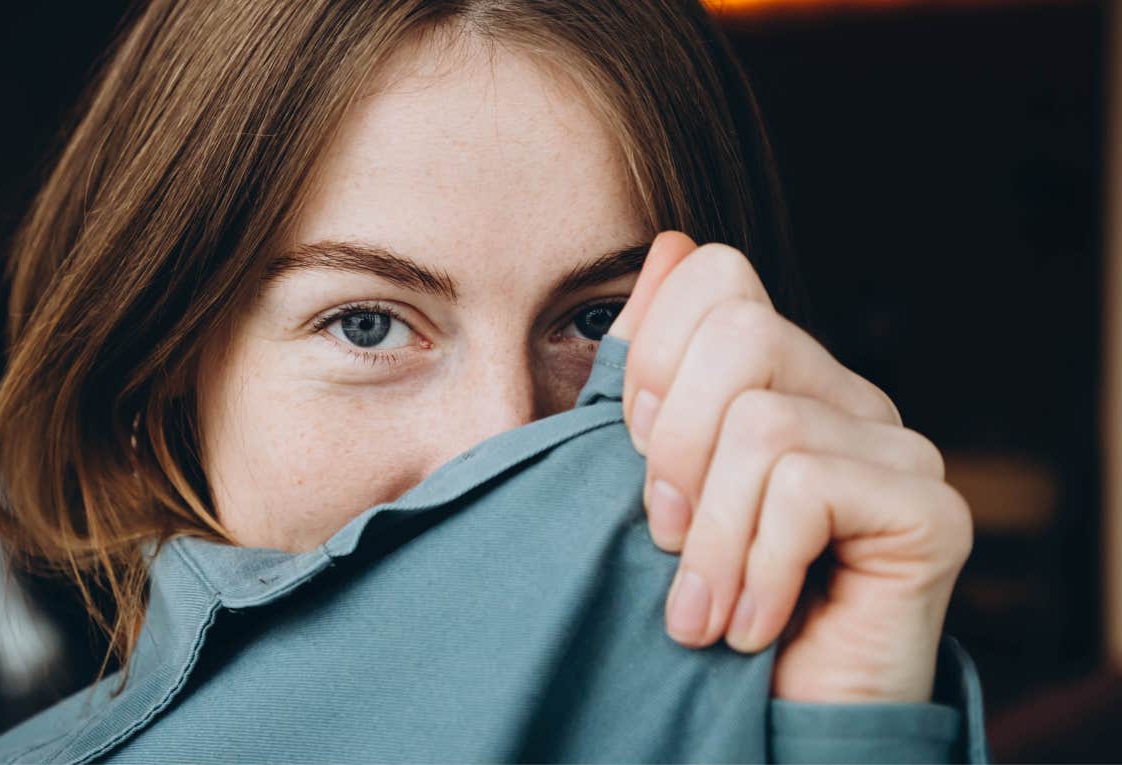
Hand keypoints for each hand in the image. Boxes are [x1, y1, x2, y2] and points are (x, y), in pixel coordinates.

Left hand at [606, 231, 972, 703]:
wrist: (763, 720)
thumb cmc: (701, 602)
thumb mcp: (651, 481)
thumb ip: (650, 373)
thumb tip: (667, 247)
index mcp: (779, 378)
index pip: (717, 278)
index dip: (652, 356)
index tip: (637, 453)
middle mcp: (846, 397)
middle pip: (738, 331)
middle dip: (672, 449)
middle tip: (664, 537)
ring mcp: (896, 447)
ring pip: (762, 423)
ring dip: (709, 539)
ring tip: (702, 606)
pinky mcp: (929, 508)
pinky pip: (805, 487)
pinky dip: (756, 568)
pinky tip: (755, 624)